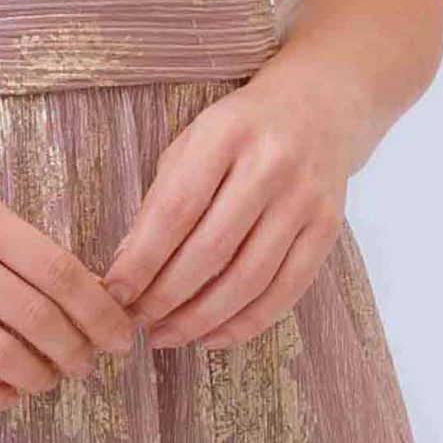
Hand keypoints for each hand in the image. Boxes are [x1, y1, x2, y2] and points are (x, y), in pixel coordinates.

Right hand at [0, 143, 137, 415]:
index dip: (100, 312)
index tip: (119, 334)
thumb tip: (76, 288)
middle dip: (78, 351)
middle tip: (89, 363)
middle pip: (39, 319)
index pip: (60, 273)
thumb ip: (8, 236)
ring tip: (50, 378)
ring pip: (0, 355)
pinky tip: (4, 393)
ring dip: (39, 376)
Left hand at [100, 66, 352, 350]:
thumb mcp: (192, 143)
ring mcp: (305, 199)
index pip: (175, 210)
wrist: (321, 107)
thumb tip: (127, 267)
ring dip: (201, 319)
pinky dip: (246, 323)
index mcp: (224, 134)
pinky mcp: (329, 228)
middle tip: (135, 323)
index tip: (113, 293)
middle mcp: (270, 165)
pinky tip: (212, 336)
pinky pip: (286, 290)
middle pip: (211, 251)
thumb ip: (161, 199)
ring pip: (249, 279)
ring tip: (166, 336)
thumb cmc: (240, 130)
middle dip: (166, 297)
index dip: (141, 260)